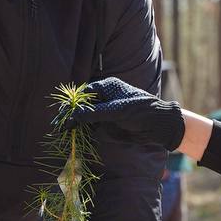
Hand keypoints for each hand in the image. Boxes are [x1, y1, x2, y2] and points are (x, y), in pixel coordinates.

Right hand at [60, 77, 184, 150]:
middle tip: (60, 126)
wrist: (160, 125)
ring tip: (64, 132)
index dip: (72, 104)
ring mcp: (107, 109)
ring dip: (76, 123)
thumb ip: (94, 113)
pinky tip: (76, 134)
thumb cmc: (142, 112)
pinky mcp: (110, 121)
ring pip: (86, 115)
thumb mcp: (117, 111)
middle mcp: (105, 96)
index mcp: (107, 86)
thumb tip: (73, 115)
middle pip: (83, 104)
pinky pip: (93, 123)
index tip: (62, 115)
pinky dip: (84, 128)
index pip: (83, 93)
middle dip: (71, 114)